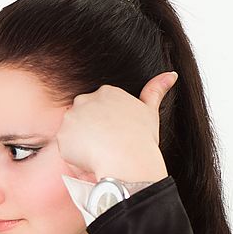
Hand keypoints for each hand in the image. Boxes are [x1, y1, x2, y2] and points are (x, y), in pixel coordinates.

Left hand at [57, 71, 177, 183]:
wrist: (127, 158)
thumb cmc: (141, 138)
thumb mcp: (150, 111)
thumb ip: (155, 91)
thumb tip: (170, 75)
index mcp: (106, 92)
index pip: (98, 106)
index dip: (104, 123)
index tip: (113, 134)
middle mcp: (85, 100)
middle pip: (82, 116)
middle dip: (90, 130)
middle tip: (104, 145)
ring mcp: (71, 117)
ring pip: (72, 131)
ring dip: (81, 142)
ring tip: (98, 152)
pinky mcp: (62, 135)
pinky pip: (65, 146)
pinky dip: (74, 154)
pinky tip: (89, 158)